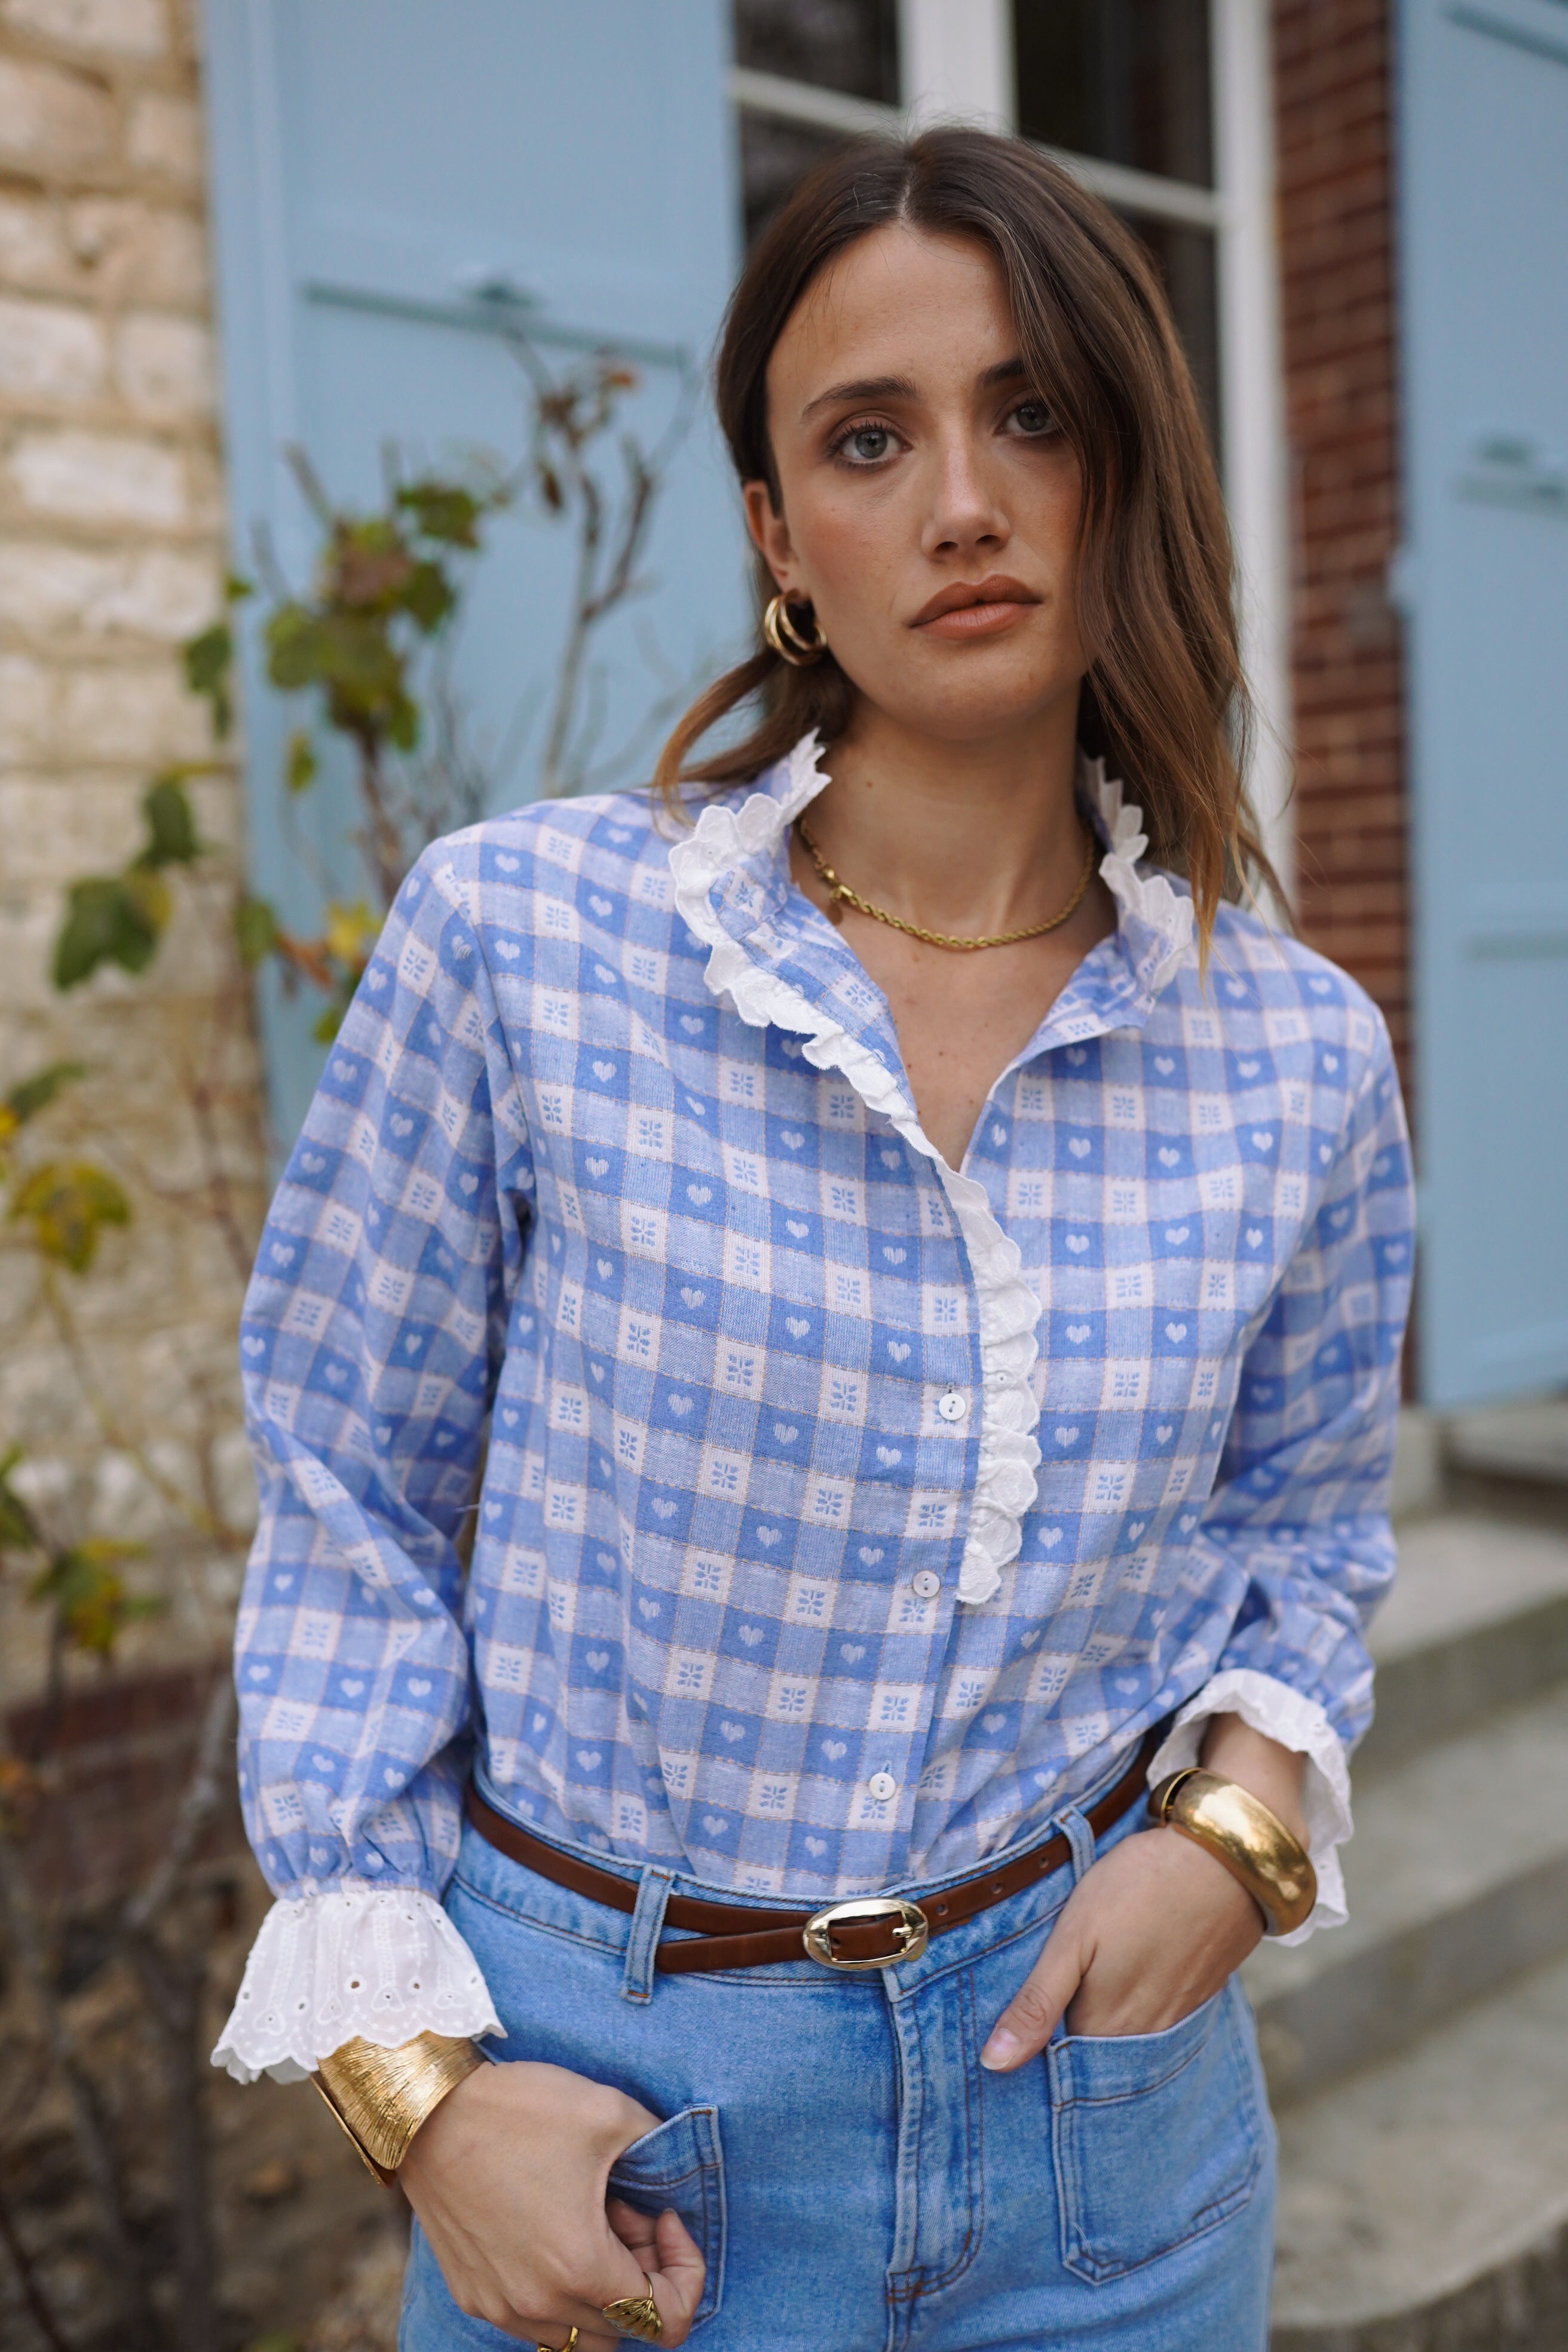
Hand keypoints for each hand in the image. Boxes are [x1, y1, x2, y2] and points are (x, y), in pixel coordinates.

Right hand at [399, 2058, 704, 2346]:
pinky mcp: (474, 2294)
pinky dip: (560, 2291)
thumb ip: (662, 2148)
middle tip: (626, 2211)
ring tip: (589, 2220)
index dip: (684, 2270)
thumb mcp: (610, 2112)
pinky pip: (537, 2321)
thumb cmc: (519, 2110)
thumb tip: (677, 2174)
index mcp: (580, 2268)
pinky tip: (550, 2226)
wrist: (426, 2111)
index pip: (665, 2319)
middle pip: (624, 2330)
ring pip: (579, 2334)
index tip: (662, 2215)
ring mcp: (501, 2306)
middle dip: (641, 2274)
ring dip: (600, 2290)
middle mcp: (539, 2303)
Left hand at [979, 1716, 1307, 2065]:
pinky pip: (1153, 2027)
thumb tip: (995, 2063)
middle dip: (1062, 2056)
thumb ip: (1038, 2002)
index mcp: (1105, 2028)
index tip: (1002, 2047)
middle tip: (1028, 2027)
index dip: (1028, 2058)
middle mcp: (1143, 2038)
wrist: (1226, 1859)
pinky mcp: (1195, 1996)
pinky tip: (1116, 1992)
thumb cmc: (1139, 1889)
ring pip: (1123, 2045)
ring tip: (1067, 2010)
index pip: (1057, 2069)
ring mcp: (1175, 2019)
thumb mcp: (1074, 1936)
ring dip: (1096, 2037)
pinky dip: (1129, 2019)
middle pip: (1092, 2063)